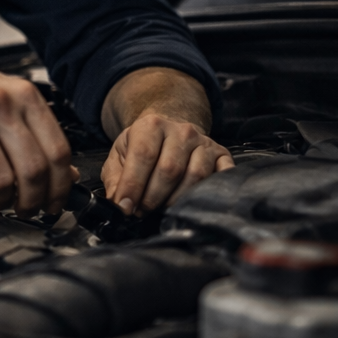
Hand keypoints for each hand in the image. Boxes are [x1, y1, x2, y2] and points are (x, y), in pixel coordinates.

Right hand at [0, 53, 74, 215]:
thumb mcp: (0, 96)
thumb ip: (31, 129)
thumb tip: (64, 171)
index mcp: (21, 94)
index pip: (56, 149)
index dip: (60, 185)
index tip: (56, 201)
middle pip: (33, 169)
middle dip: (33, 200)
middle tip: (27, 209)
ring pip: (2, 180)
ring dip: (2, 201)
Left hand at [99, 67, 233, 214]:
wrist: (169, 131)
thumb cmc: (143, 147)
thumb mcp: (120, 156)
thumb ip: (115, 179)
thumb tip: (118, 204)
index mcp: (151, 125)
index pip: (143, 155)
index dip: (133, 185)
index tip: (126, 208)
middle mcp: (181, 131)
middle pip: (170, 169)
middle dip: (153, 197)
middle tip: (142, 212)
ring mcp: (204, 142)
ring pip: (195, 176)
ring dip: (176, 200)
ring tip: (162, 210)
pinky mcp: (221, 155)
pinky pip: (222, 176)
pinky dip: (210, 193)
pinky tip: (194, 205)